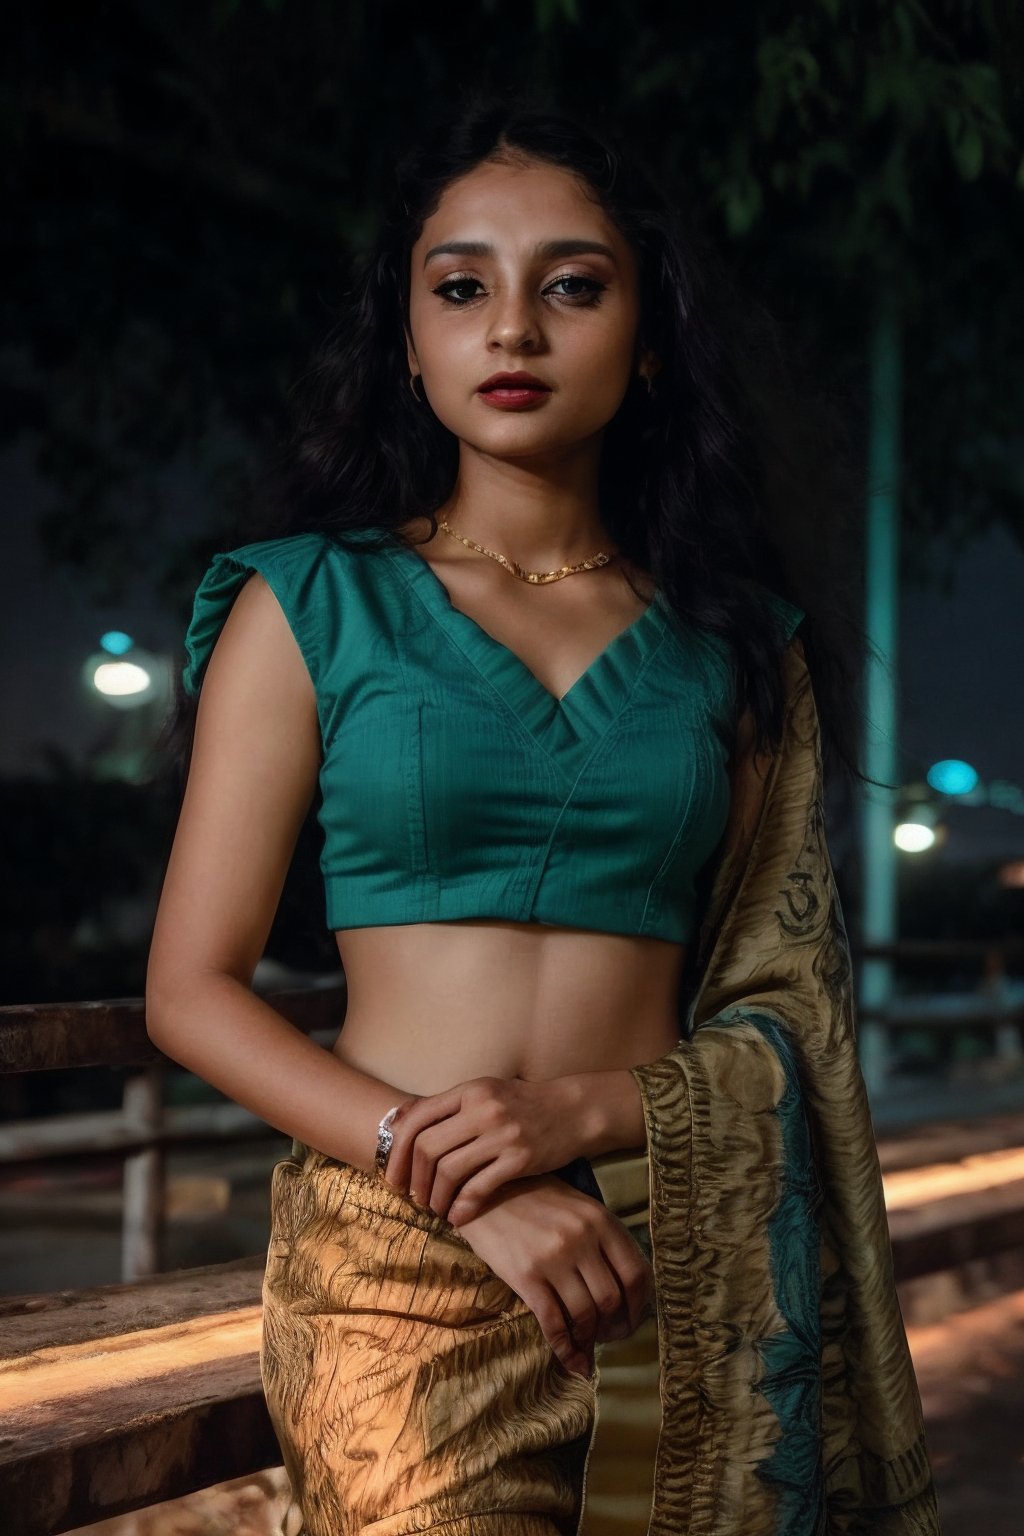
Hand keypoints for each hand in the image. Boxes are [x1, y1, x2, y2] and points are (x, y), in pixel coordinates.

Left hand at [382, 1073, 589, 1224]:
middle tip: (414, 1198)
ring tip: (436, 1208)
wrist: (573, 1110)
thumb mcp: (486, 1092)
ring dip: (436, 1196)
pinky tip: (459, 1216)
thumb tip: (404, 1121)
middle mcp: (483, 1109)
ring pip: (449, 1170)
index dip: (398, 1151)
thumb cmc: (524, 1104)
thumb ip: (451, 1107)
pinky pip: (480, 1187)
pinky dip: (463, 1206)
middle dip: (415, 1179)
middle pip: (428, 1147)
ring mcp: (502, 1134)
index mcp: (470, 1090)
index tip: (394, 1176)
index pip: (417, 1118)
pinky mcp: (521, 1159)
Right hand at [453, 1173, 655, 1377]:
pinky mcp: (526, 1276)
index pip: (637, 1273)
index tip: (632, 1318)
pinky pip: (554, 1323)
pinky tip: (572, 1361)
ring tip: (588, 1344)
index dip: (639, 1305)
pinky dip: (567, 1349)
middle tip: (611, 1337)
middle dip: (616, 1327)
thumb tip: (626, 1284)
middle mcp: (582, 1238)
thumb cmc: (534, 1199)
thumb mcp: (577, 1206)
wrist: (486, 1192)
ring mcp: (554, 1257)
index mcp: (600, 1219)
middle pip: (613, 1299)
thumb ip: (603, 1237)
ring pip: (586, 1314)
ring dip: (590, 1338)